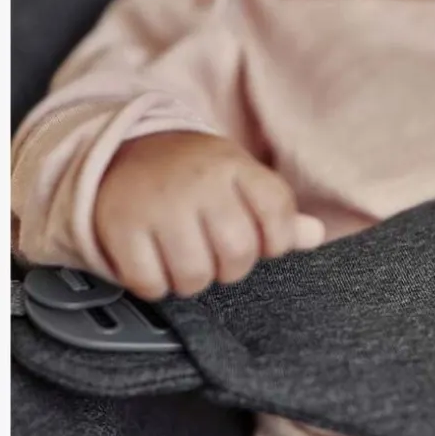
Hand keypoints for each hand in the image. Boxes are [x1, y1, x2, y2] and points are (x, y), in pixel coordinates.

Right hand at [94, 131, 323, 298]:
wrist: (120, 151)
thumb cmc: (192, 176)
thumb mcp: (239, 180)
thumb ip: (278, 213)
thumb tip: (314, 235)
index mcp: (234, 167)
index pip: (278, 215)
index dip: (276, 241)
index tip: (260, 240)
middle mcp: (197, 182)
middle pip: (237, 254)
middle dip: (230, 268)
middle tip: (214, 254)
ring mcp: (157, 204)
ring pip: (193, 276)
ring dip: (191, 280)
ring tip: (183, 258)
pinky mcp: (119, 226)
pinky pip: (149, 282)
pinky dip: (153, 284)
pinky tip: (154, 262)